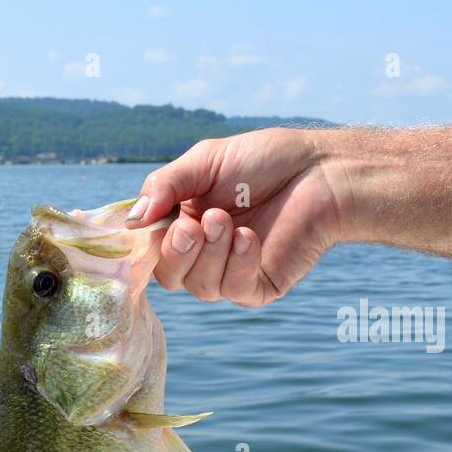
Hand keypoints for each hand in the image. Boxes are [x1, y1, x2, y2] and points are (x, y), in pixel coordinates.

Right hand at [124, 128, 345, 305]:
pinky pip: (233, 290)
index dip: (142, 245)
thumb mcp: (202, 162)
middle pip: (168, 276)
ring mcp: (229, 274)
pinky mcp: (258, 288)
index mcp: (182, 225)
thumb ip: (164, 187)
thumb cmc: (264, 161)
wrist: (320, 170)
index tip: (147, 225)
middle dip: (176, 252)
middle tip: (193, 226)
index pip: (147, 249)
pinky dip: (237, 263)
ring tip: (227, 220)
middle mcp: (202, 255)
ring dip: (210, 254)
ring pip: (199, 287)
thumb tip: (131, 220)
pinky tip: (249, 237)